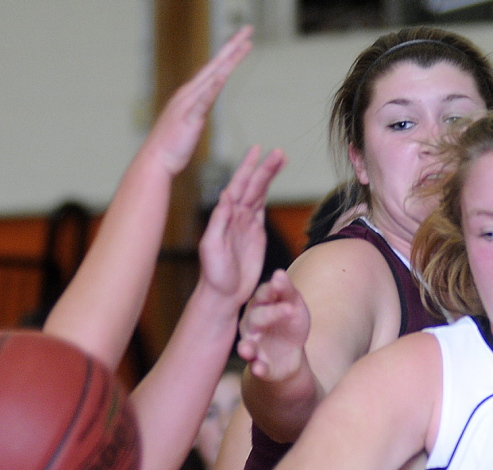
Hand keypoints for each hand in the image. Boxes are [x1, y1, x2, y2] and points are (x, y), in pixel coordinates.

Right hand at [146, 26, 252, 176]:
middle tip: (248, 29)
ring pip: (213, 77)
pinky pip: (204, 101)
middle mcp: (189, 93)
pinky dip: (213, 87)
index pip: (213, 68)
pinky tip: (223, 76)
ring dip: (229, 60)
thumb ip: (198, 109)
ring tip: (245, 45)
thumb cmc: (171, 146)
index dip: (229, 53)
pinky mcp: (190, 118)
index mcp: (190, 94)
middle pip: (216, 65)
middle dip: (233, 46)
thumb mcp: (189, 122)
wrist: (155, 161)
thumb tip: (205, 101)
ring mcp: (189, 104)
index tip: (243, 40)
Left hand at [197, 145, 286, 305]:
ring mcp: (246, 223)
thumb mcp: (211, 247)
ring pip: (259, 193)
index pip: (238, 186)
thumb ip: (218, 221)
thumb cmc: (214, 274)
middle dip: (265, 168)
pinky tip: (270, 182)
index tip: (257, 151)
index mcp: (225, 216)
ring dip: (268, 176)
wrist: (224, 295)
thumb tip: (225, 195)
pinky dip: (267, 193)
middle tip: (278, 152)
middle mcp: (235, 216)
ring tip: (281, 158)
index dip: (247, 168)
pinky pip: (262, 208)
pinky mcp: (256, 234)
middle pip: (252, 186)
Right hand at [237, 270, 310, 381]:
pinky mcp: (260, 366)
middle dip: (270, 315)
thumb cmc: (290, 323)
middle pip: (257, 318)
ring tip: (247, 350)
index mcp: (260, 305)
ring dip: (246, 348)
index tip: (280, 285)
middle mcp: (251, 325)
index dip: (271, 291)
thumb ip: (287, 291)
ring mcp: (254, 346)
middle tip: (287, 309)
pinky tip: (258, 368)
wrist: (292, 354)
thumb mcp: (294, 305)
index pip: (263, 295)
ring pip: (247, 345)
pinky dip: (258, 368)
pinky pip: (257, 368)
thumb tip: (279, 273)